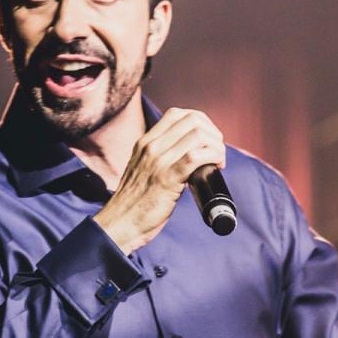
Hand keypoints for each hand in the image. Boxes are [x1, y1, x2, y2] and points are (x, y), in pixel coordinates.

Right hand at [93, 108, 225, 253]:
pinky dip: (214, 157)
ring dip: (216, 145)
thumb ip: (158, 158)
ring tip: (218, 160)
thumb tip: (187, 155)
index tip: (208, 139)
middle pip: (192, 120)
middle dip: (212, 132)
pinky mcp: (168, 178)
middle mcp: (151, 146)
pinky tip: (216, 167)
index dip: (200, 121)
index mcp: (144, 142)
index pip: (176, 114)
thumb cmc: (134, 203)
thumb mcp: (141, 169)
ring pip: (198, 135)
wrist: (119, 224)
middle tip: (217, 151)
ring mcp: (159, 160)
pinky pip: (197, 156)